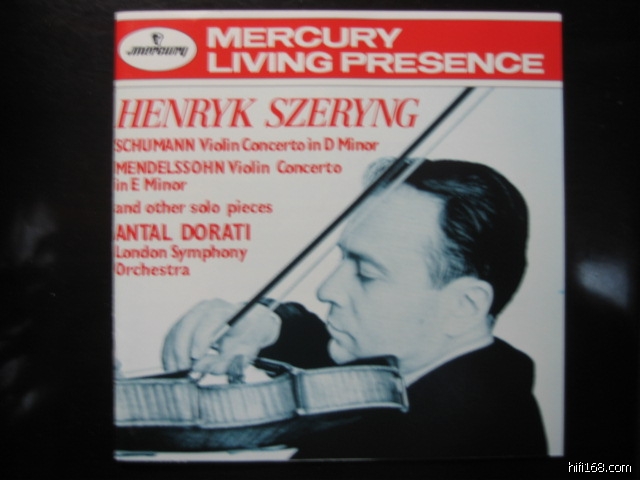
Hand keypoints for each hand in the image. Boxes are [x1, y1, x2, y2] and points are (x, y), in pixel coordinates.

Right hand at [161, 299, 280, 373]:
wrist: (246, 330)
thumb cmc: (245, 343)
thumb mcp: (242, 355)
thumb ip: (223, 363)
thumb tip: (198, 368)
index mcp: (230, 311)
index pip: (211, 320)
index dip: (200, 338)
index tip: (196, 357)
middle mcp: (210, 307)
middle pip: (188, 323)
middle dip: (182, 349)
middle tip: (183, 369)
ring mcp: (196, 311)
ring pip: (177, 330)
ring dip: (173, 353)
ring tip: (176, 371)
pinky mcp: (185, 320)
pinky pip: (171, 335)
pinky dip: (169, 352)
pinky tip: (171, 366)